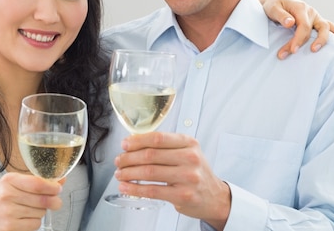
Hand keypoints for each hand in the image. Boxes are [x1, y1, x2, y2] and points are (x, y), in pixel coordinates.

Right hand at [0, 172, 62, 230]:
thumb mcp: (12, 185)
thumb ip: (36, 181)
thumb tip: (61, 180)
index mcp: (9, 181)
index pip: (38, 183)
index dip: (53, 187)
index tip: (58, 189)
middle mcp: (7, 195)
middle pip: (43, 200)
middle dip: (52, 201)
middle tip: (54, 201)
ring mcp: (8, 213)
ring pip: (41, 213)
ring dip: (41, 213)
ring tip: (29, 210)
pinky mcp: (9, 228)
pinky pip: (34, 225)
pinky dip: (34, 223)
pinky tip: (24, 219)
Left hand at [115, 132, 230, 230]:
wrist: (214, 197)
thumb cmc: (195, 172)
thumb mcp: (187, 152)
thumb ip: (165, 146)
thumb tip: (133, 143)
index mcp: (189, 143)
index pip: (158, 138)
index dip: (137, 141)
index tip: (124, 145)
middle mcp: (190, 158)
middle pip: (151, 155)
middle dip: (129, 158)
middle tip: (119, 161)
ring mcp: (187, 177)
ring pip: (149, 172)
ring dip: (129, 173)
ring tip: (120, 174)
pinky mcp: (182, 195)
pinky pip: (152, 191)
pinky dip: (135, 189)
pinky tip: (126, 187)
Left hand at [259, 0, 333, 58]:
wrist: (276, 1)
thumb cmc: (273, 5)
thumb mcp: (272, 8)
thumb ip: (281, 15)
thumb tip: (290, 23)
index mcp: (300, 8)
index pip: (303, 26)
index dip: (298, 39)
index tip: (292, 50)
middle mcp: (310, 11)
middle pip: (313, 29)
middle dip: (303, 42)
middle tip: (293, 52)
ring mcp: (315, 16)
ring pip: (325, 27)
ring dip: (322, 40)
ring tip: (315, 49)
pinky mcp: (316, 20)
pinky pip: (329, 26)